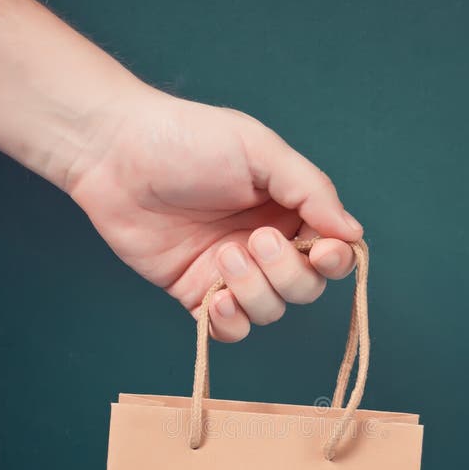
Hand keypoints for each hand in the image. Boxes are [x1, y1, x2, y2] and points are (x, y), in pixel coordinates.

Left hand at [68, 85, 362, 341]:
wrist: (115, 155)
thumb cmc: (187, 139)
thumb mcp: (260, 150)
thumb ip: (311, 190)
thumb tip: (353, 233)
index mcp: (288, 209)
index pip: (331, 252)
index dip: (334, 261)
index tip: (322, 250)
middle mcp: (265, 245)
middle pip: (304, 289)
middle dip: (286, 273)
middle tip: (253, 239)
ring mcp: (231, 273)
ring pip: (270, 312)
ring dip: (253, 292)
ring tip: (222, 255)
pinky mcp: (197, 293)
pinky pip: (229, 330)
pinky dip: (230, 323)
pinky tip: (214, 299)